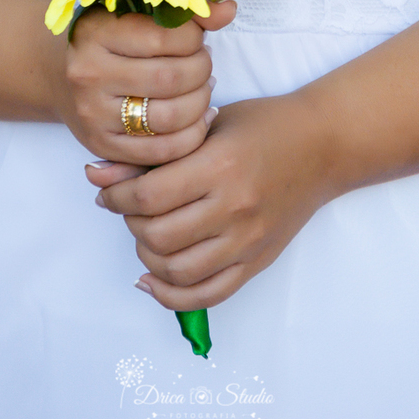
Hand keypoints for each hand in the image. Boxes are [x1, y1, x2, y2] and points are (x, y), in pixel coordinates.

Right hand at [55, 0, 235, 164]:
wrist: (64, 76)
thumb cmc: (111, 39)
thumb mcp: (137, 14)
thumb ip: (185, 8)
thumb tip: (228, 10)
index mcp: (96, 31)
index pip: (165, 36)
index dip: (195, 38)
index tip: (196, 38)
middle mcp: (89, 73)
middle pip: (171, 79)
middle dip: (201, 71)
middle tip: (204, 65)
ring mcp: (93, 114)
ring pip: (170, 118)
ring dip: (200, 104)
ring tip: (202, 89)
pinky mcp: (102, 146)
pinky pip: (161, 151)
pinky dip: (191, 136)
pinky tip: (198, 118)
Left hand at [85, 92, 329, 308]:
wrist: (323, 145)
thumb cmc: (264, 124)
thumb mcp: (208, 123)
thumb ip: (155, 151)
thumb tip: (96, 174)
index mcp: (219, 165)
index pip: (148, 196)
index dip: (115, 196)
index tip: (106, 189)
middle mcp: (233, 208)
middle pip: (157, 236)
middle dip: (129, 223)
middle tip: (126, 208)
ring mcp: (247, 241)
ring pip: (176, 270)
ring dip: (147, 256)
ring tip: (145, 234)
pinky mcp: (257, 262)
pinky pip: (208, 294)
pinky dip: (172, 295)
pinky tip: (153, 278)